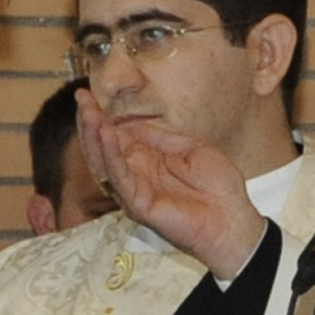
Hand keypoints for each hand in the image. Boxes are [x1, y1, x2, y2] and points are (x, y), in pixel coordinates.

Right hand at [79, 98, 266, 277]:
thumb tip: (131, 125)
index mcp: (148, 162)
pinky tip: (107, 133)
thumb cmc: (219, 187)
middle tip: (81, 98)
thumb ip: (160, 138)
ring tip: (88, 112)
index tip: (88, 96)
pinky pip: (120, 178)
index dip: (103, 118)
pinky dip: (112, 155)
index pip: (117, 137)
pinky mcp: (138, 205)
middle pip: (104, 148)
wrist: (233, 218)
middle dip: (91, 123)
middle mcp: (136, 176)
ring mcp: (134, 192)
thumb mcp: (191, 148)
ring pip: (105, 163)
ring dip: (95, 136)